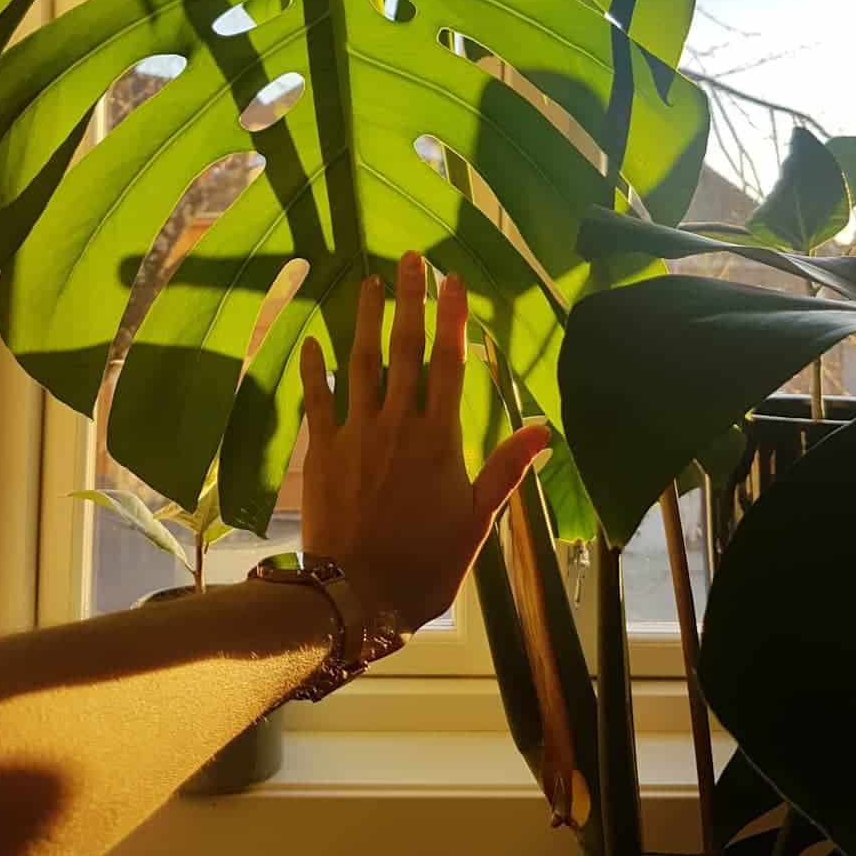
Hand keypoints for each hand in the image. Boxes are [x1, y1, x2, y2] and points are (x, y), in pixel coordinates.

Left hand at [299, 251, 548, 634]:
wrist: (358, 596)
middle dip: (409, 301)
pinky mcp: (323, 452)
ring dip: (365, 320)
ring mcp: (355, 435)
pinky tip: (310, 341)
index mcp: (438, 439)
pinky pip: (317, 401)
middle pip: (404, 351)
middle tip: (410, 259)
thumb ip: (506, 468)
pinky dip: (313, 369)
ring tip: (368, 283)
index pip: (448, 364)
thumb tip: (545, 430)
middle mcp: (396, 425)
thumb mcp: (478, 520)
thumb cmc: (426, 563)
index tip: (453, 280)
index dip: (451, 318)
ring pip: (360, 364)